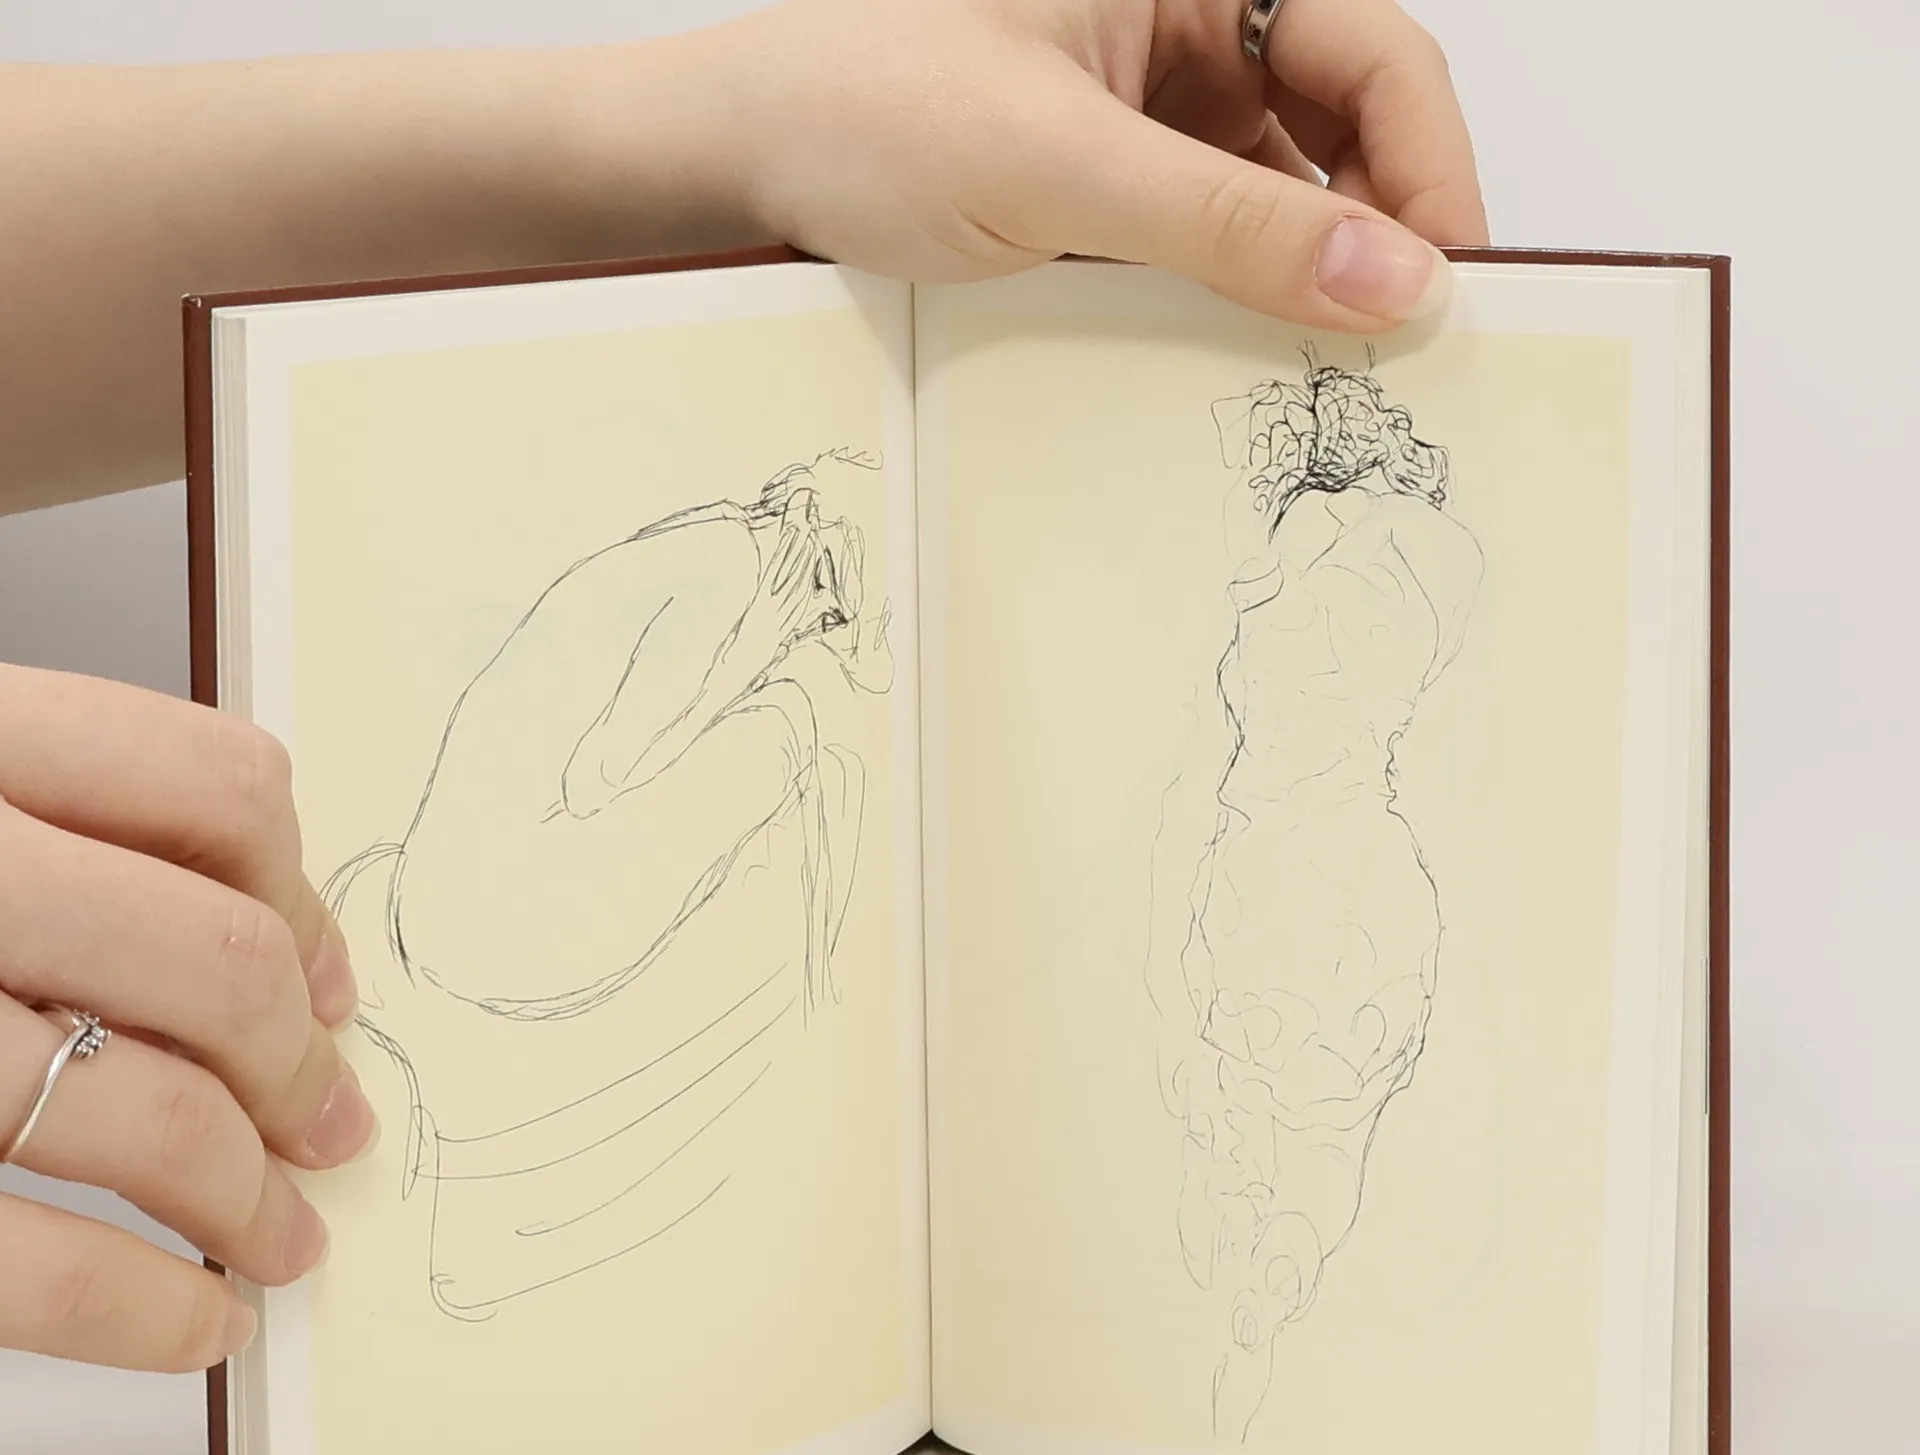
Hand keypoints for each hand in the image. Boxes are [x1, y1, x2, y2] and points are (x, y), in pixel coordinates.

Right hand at [0, 667, 375, 1371]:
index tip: (324, 987)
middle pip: (213, 960)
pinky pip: (33, 1271)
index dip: (301, 900)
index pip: (215, 787)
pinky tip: (196, 1325)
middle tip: (334, 1130)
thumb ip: (86, 840)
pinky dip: (144, 1317)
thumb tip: (298, 971)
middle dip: (299, 1070)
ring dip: (250, 1199)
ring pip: (148, 1112)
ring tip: (281, 1239)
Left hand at [728, 0, 1484, 328]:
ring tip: (1320, 369)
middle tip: (1393, 350)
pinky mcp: (1111, 183)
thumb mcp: (1058, 168)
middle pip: (1347, 124)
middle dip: (1378, 230)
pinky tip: (1240, 356)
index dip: (1429, 170)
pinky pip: (1210, 238)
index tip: (1444, 287)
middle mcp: (1188, 26)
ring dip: (1306, 277)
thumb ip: (1228, 223)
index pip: (1377, 53)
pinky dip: (1235, 297)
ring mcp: (1150, 109)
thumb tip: (1388, 278)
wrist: (736, 164)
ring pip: (1283, 192)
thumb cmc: (858, 107)